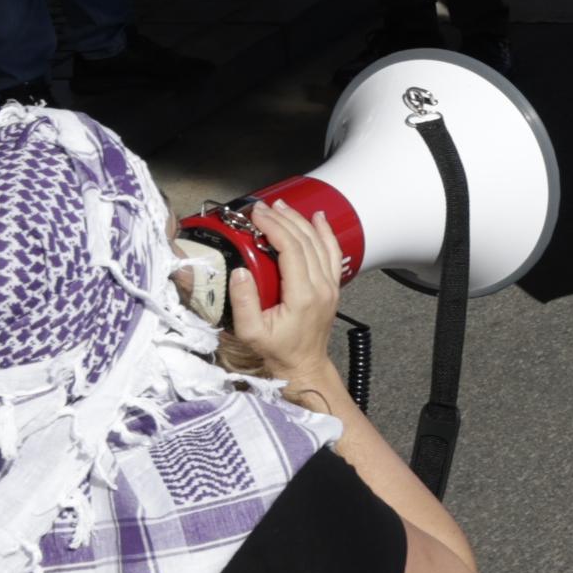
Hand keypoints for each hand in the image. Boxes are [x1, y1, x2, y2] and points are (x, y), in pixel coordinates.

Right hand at [211, 198, 353, 391]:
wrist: (303, 366)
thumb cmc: (278, 351)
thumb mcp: (250, 332)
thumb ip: (243, 302)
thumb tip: (239, 271)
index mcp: (303, 295)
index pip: (292, 249)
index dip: (274, 227)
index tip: (257, 215)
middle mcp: (322, 287)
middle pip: (306, 241)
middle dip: (284, 219)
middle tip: (263, 207)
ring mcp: (331, 286)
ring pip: (320, 243)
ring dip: (301, 221)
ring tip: (282, 206)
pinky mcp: (332, 287)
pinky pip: (333, 253)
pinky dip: (326, 233)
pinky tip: (318, 219)